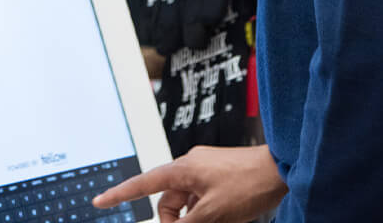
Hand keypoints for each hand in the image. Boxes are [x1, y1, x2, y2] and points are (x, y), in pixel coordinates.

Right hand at [93, 146, 286, 222]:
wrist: (283, 169)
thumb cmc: (249, 184)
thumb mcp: (214, 214)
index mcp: (183, 169)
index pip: (143, 184)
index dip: (119, 195)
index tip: (99, 202)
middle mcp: (191, 165)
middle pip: (169, 201)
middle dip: (178, 221)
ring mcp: (206, 169)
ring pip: (188, 203)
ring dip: (197, 219)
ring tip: (220, 222)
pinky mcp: (219, 175)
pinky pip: (203, 198)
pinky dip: (208, 213)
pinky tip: (226, 219)